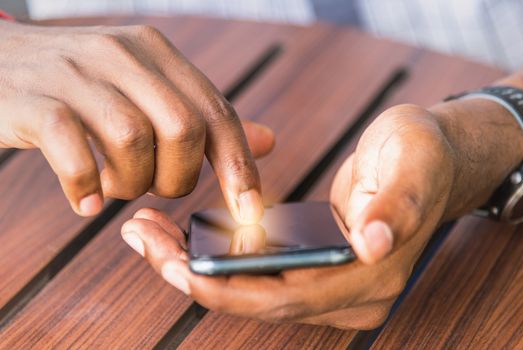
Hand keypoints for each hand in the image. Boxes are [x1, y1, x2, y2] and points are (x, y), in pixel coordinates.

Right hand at [0, 21, 273, 221]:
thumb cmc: (78, 87)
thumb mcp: (144, 90)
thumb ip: (204, 117)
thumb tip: (268, 141)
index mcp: (156, 52)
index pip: (216, 111)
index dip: (239, 165)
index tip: (248, 212)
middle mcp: (121, 54)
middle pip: (183, 129)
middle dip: (178, 178)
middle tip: (153, 186)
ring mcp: (75, 74)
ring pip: (133, 142)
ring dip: (131, 184)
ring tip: (113, 186)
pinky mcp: (34, 101)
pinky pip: (74, 153)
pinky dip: (85, 187)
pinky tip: (85, 200)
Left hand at [121, 104, 457, 328]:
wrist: (434, 158)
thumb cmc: (424, 152)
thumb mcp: (414, 162)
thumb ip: (397, 204)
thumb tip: (374, 244)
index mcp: (374, 276)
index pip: (290, 297)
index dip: (230, 288)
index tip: (174, 264)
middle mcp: (353, 297)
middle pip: (262, 301)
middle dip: (197, 277)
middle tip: (142, 239)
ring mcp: (336, 290)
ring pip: (255, 293)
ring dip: (200, 267)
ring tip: (150, 233)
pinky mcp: (320, 273)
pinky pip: (261, 276)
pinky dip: (221, 259)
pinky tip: (185, 235)